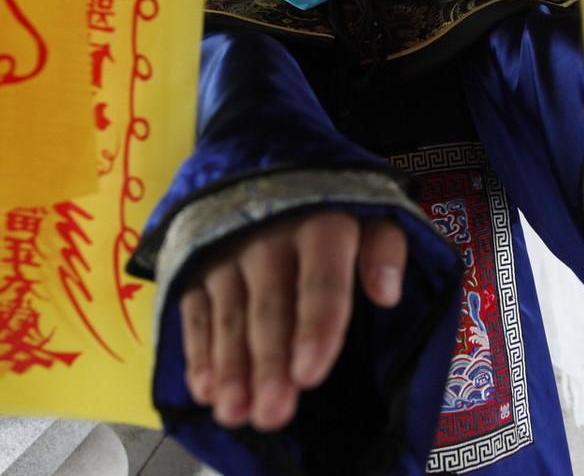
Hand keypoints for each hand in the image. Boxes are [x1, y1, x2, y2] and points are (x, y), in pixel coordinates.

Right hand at [178, 212, 406, 430]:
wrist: (267, 169)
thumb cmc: (330, 209)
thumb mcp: (372, 214)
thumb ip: (385, 249)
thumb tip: (388, 293)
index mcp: (321, 223)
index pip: (321, 280)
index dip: (316, 327)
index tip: (310, 374)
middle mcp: (269, 235)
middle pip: (271, 308)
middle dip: (269, 363)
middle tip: (272, 412)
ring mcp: (227, 250)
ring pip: (229, 315)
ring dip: (230, 367)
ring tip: (234, 413)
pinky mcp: (198, 263)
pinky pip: (195, 311)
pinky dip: (198, 351)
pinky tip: (204, 389)